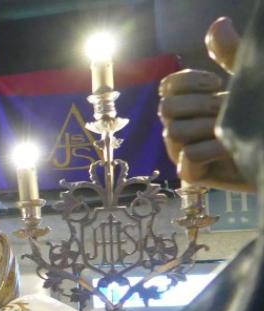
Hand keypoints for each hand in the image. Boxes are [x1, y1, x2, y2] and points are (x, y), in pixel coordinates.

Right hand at [158, 18, 250, 191]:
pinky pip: (187, 158)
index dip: (186, 81)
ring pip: (174, 132)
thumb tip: (217, 25)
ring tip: (230, 130)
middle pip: (166, 108)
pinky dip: (210, 151)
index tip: (215, 82)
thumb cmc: (258, 117)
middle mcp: (179, 127)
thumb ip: (230, 55)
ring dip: (207, 128)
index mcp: (189, 104)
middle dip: (199, 104)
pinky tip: (230, 149)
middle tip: (226, 107)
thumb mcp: (247, 82)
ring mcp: (182, 152)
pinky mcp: (192, 174)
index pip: (167, 87)